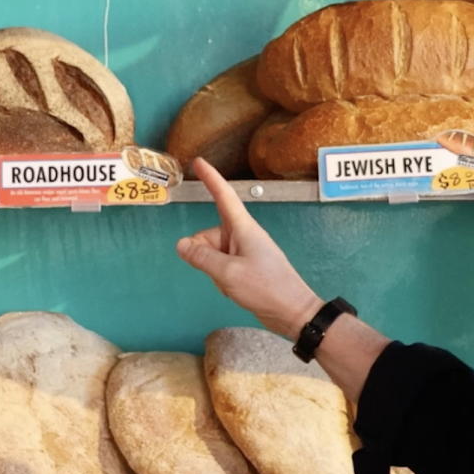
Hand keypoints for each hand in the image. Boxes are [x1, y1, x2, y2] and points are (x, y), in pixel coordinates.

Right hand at [175, 158, 321, 336]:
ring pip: (213, 254)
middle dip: (205, 255)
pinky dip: (222, 279)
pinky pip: (221, 267)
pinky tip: (236, 290)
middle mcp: (243, 235)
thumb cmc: (265, 288)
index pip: (224, 197)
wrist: (292, 311)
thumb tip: (181, 245)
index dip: (211, 179)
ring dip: (215, 271)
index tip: (199, 162)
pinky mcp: (246, 267)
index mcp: (243, 228)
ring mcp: (244, 252)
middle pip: (209, 235)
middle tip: (223, 274)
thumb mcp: (228, 273)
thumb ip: (202, 258)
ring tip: (235, 284)